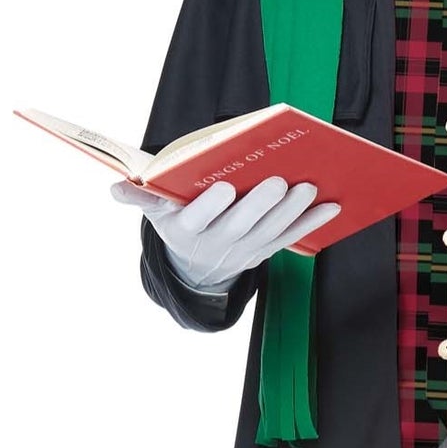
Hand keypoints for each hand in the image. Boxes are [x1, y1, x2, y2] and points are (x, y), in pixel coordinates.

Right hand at [112, 174, 340, 293]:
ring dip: (292, 211)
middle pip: (240, 225)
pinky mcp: (266, 251)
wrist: (195, 267)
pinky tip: (332, 206)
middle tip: (280, 180)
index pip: (196, 219)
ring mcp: (244, 250)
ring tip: (309, 186)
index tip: (222, 187)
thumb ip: (139, 196)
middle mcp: (216, 244)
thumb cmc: (176, 219)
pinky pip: (291, 238)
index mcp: (186, 229)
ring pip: (271, 231)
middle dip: (260, 204)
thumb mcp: (154, 210)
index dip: (209, 206)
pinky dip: (312, 223)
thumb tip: (114, 188)